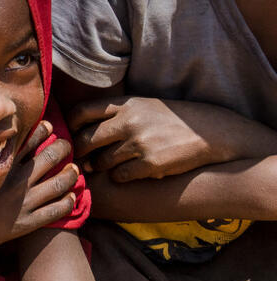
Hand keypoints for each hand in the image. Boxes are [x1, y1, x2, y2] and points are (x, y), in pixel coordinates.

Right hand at [0, 121, 79, 258]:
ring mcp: (23, 203)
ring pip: (58, 184)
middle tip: (66, 144)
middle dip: (62, 148)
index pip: (27, 142)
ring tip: (74, 169)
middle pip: (48, 158)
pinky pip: (55, 212)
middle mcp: (15, 182)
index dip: (42, 131)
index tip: (49, 126)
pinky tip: (72, 198)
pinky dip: (67, 203)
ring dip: (70, 174)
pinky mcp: (25, 224)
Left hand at [68, 97, 276, 182]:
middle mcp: (129, 121)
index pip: (81, 112)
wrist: (212, 133)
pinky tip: (127, 173)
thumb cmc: (171, 120)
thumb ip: (114, 114)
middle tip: (80, 159)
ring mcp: (139, 142)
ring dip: (99, 167)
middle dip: (79, 153)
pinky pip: (119, 176)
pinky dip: (119, 177)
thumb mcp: (143, 106)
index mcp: (126, 104)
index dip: (70, 126)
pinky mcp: (150, 163)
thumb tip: (78, 128)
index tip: (70, 135)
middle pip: (84, 140)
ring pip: (100, 161)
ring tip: (105, 166)